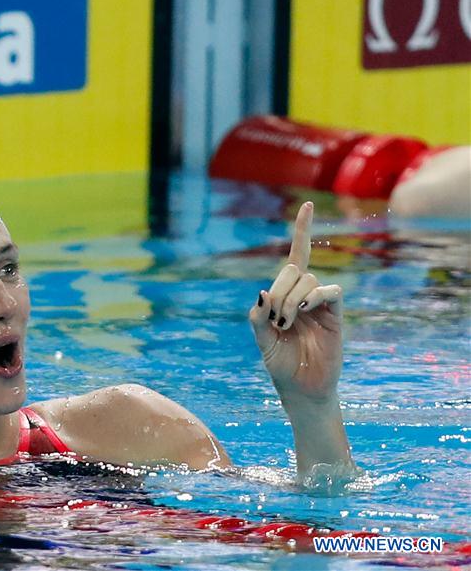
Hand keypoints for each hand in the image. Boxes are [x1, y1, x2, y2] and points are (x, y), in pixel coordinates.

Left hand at [249, 202, 343, 405]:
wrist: (301, 389)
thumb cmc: (280, 363)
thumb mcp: (260, 339)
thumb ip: (257, 316)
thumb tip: (262, 292)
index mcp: (285, 295)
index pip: (295, 256)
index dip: (302, 231)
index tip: (307, 205)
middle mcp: (304, 295)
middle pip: (293, 269)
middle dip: (278, 290)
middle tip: (275, 319)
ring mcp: (321, 304)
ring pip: (307, 280)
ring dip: (290, 299)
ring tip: (286, 324)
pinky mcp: (336, 316)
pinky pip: (331, 291)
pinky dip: (313, 296)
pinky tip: (302, 311)